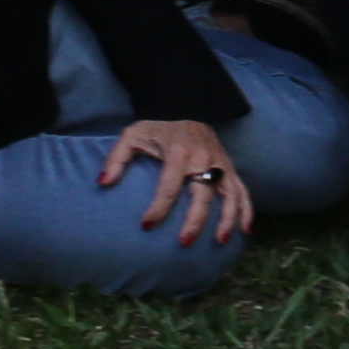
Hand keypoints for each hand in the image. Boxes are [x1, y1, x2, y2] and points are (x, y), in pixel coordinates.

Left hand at [100, 119, 251, 246]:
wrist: (186, 105)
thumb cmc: (157, 126)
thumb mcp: (131, 135)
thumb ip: (116, 159)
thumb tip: (102, 184)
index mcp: (178, 153)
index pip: (168, 187)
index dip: (158, 208)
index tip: (146, 226)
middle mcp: (203, 159)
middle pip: (202, 195)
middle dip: (194, 221)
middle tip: (183, 243)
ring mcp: (220, 163)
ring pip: (229, 195)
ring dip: (227, 219)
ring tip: (220, 241)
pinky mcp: (230, 167)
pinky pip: (243, 190)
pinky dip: (246, 210)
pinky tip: (244, 231)